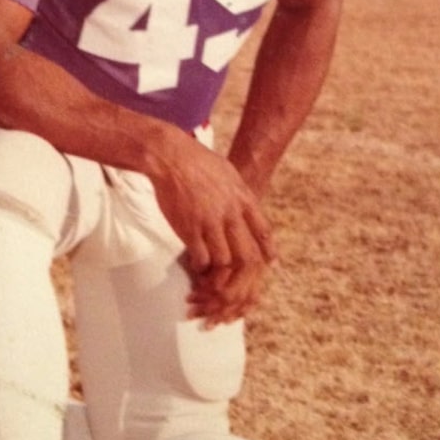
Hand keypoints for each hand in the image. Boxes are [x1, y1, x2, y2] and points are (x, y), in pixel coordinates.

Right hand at [148, 138, 275, 321]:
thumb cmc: (197, 160)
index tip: (268, 262)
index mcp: (242, 198)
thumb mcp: (228, 172)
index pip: (263, 231)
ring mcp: (210, 222)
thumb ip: (238, 192)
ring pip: (225, 262)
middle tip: (238, 284)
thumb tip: (246, 204)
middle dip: (245, 277)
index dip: (267, 250)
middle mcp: (230, 213)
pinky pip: (201, 259)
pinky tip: (196, 267)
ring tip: (214, 279)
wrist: (171, 156)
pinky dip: (201, 268)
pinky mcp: (190, 229)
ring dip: (220, 276)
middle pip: (248, 255)